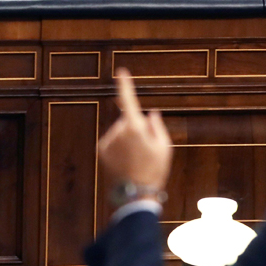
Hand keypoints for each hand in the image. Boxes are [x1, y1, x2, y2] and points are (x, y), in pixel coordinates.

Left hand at [99, 68, 172, 194]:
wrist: (135, 194)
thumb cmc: (154, 170)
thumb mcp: (164, 147)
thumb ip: (157, 126)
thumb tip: (151, 113)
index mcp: (135, 127)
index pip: (128, 101)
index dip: (125, 85)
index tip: (121, 72)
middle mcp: (118, 131)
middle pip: (128, 120)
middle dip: (136, 128)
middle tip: (146, 149)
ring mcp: (108, 141)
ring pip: (120, 132)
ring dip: (127, 139)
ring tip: (136, 158)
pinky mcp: (102, 150)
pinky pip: (112, 141)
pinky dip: (119, 146)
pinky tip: (126, 160)